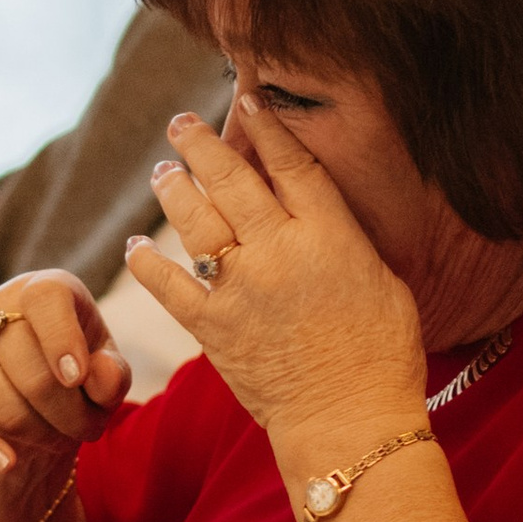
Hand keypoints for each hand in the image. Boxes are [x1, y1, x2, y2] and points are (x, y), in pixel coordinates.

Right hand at [0, 268, 131, 515]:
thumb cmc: (79, 379)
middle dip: (65, 409)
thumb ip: (113, 374)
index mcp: (43, 291)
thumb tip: (100, 374)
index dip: (61, 338)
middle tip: (86, 429)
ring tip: (60, 437)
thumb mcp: (106, 375)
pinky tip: (6, 462)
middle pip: (25, 361)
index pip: (45, 298)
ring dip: (39, 433)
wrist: (36, 407)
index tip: (76, 377)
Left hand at [127, 99, 423, 457]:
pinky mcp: (212, 328)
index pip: (290, 164)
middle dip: (201, 144)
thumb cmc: (383, 355)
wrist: (351, 421)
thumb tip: (323, 214)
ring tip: (164, 171)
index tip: (248, 100)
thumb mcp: (383, 280)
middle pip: (232, 179)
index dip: (266, 126)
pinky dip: (148, 262)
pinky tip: (138, 246)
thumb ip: (345, 240)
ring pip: (194, 220)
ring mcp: (241, 288)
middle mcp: (280, 251)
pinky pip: (168, 284)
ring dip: (173, 189)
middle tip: (180, 123)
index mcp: (329, 236)